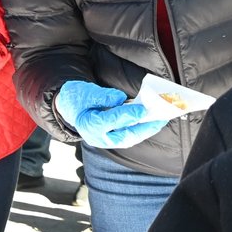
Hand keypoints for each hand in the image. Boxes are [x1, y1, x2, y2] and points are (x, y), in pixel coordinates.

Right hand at [53, 80, 169, 149]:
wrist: (70, 107)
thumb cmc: (78, 99)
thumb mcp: (87, 92)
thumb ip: (103, 96)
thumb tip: (121, 99)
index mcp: (89, 125)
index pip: (110, 121)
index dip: (127, 116)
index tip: (142, 109)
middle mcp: (98, 137)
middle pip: (124, 136)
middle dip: (144, 129)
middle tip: (159, 120)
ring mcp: (106, 139)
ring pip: (129, 138)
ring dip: (146, 130)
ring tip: (160, 121)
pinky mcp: (113, 137)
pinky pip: (129, 135)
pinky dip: (141, 129)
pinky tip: (152, 121)